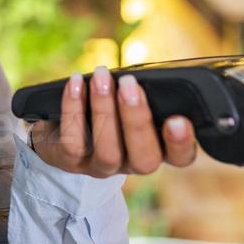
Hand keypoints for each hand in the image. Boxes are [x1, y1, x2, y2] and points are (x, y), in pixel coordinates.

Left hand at [29, 66, 198, 176]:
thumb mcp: (128, 101)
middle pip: (144, 158)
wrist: (61, 128)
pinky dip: (74, 108)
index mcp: (157, 148)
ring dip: (105, 110)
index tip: (178, 120)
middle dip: (137, 119)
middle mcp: (132, 163)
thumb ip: (142, 93)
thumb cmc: (107, 106)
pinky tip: (76, 83)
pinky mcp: (70, 161)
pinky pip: (73, 142)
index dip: (182, 143)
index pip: (181, 156)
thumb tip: (140, 75)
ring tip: (102, 77)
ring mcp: (101, 167)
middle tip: (129, 84)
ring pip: (108, 151)